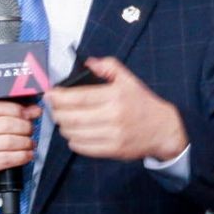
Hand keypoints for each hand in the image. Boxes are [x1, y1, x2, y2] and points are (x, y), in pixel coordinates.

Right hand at [0, 99, 39, 192]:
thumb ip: (13, 114)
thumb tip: (34, 110)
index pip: (0, 107)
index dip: (20, 110)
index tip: (33, 113)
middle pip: (7, 124)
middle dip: (25, 127)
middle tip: (30, 131)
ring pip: (9, 141)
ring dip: (25, 143)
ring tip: (29, 144)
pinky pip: (8, 158)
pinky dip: (22, 156)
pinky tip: (27, 155)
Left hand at [45, 56, 188, 161]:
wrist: (163, 129)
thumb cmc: (143, 103)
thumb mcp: (129, 79)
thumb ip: (108, 66)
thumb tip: (88, 62)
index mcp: (116, 96)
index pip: (79, 97)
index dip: (59, 97)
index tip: (50, 94)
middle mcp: (113, 116)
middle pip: (73, 117)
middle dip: (57, 113)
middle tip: (53, 108)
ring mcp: (113, 136)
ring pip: (75, 134)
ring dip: (63, 127)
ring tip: (63, 120)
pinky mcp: (113, 150)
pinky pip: (84, 148)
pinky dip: (73, 141)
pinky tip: (74, 133)